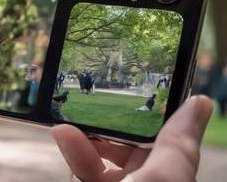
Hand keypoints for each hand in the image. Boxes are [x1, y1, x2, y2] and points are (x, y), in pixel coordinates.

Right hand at [52, 95, 212, 181]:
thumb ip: (178, 143)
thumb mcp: (163, 180)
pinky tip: (62, 135)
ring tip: (64, 125)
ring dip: (83, 138)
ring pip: (99, 155)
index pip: (166, 140)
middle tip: (94, 108)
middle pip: (128, 146)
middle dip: (108, 127)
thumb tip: (200, 102)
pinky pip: (80, 168)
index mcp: (168, 179)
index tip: (141, 90)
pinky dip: (72, 151)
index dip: (154, 115)